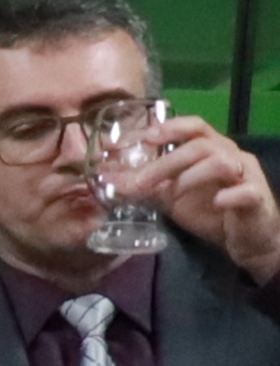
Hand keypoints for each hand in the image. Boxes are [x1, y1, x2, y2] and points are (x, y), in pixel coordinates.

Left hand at [138, 117, 279, 280]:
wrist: (245, 238)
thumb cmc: (210, 211)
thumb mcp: (173, 198)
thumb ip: (146, 189)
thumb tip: (109, 182)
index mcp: (212, 150)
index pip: (195, 127)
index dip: (172, 128)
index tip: (147, 136)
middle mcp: (231, 156)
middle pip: (200, 146)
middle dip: (167, 162)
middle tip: (141, 182)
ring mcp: (246, 175)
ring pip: (222, 163)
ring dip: (191, 177)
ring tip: (173, 195)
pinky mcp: (256, 198)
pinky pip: (246, 191)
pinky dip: (229, 195)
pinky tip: (216, 202)